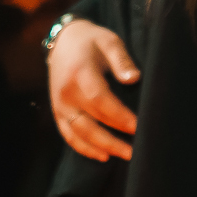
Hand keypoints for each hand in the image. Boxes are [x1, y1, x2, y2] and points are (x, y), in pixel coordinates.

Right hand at [47, 18, 139, 160]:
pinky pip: (68, 135)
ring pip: (79, 134)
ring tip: (124, 155)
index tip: (138, 127)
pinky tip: (102, 155)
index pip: (100, 101)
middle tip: (136, 151)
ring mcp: (59, 105)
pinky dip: (83, 148)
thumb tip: (134, 78)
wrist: (63, 41)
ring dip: (101, 148)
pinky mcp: (57, 112)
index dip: (119, 116)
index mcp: (80, 74)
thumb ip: (122, 60)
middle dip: (114, 139)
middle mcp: (66, 94)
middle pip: (90, 123)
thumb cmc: (92, 40)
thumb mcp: (109, 41)